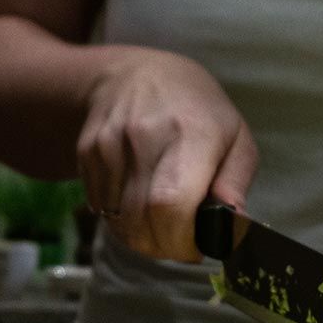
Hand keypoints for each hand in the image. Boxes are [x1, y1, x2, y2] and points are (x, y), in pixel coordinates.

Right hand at [78, 49, 257, 260]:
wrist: (137, 74)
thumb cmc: (198, 113)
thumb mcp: (235, 139)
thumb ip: (236, 185)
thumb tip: (231, 226)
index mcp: (190, 133)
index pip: (170, 205)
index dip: (180, 241)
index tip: (195, 247)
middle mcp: (144, 135)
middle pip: (141, 222)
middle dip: (163, 248)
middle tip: (179, 243)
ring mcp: (110, 143)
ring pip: (118, 222)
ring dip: (141, 238)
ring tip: (160, 223)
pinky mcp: (87, 152)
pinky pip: (100, 209)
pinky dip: (120, 220)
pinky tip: (138, 203)